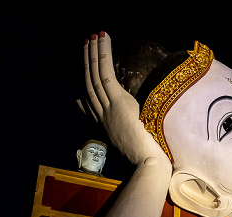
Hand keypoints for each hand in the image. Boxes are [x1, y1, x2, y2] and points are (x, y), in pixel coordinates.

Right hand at [84, 32, 168, 164]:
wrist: (149, 164)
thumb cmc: (151, 157)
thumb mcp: (138, 143)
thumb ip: (134, 131)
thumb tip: (137, 123)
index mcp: (108, 127)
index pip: (91, 106)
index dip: (84, 94)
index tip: (80, 84)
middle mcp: (103, 117)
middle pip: (90, 85)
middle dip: (87, 64)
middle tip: (85, 45)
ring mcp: (108, 110)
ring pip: (95, 77)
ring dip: (92, 55)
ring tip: (92, 36)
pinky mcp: (118, 103)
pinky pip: (106, 75)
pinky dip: (103, 55)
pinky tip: (101, 40)